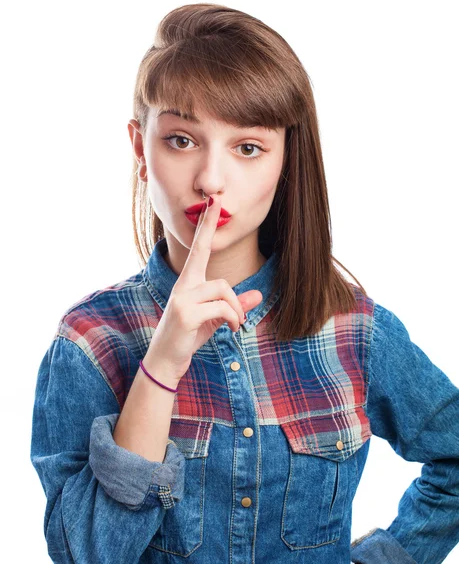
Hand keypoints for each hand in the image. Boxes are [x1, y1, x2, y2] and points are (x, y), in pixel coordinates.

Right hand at [147, 193, 262, 382]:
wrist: (165, 361)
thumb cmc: (188, 337)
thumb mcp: (215, 319)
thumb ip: (234, 306)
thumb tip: (258, 295)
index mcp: (188, 283)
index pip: (198, 248)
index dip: (205, 225)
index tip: (211, 202)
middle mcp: (182, 286)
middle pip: (211, 263)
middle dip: (218, 253)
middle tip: (221, 233)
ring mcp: (182, 298)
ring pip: (223, 288)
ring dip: (236, 309)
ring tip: (236, 324)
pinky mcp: (185, 313)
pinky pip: (222, 307)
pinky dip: (233, 318)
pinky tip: (231, 330)